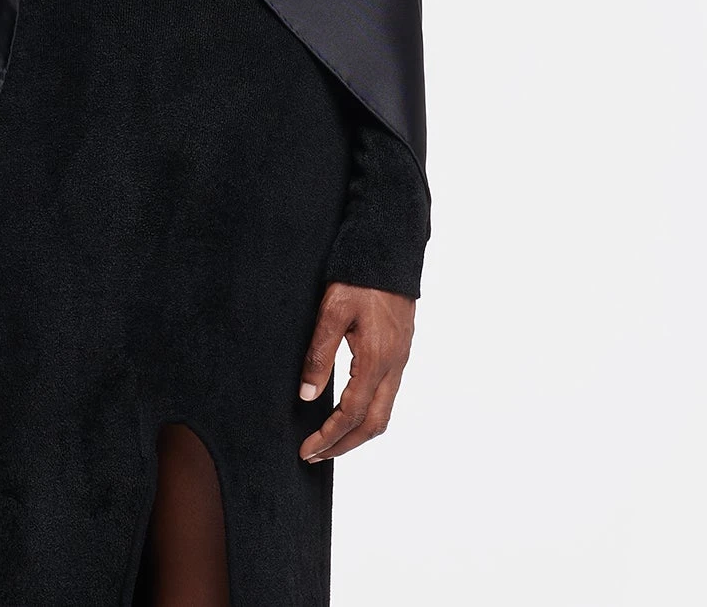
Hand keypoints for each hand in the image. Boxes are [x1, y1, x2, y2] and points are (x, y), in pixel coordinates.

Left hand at [297, 281, 414, 460]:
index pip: (352, 414)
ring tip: (329, 440)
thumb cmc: (358, 277)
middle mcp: (394, 366)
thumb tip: (306, 396)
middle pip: (374, 425)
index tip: (307, 450)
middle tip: (314, 455)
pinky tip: (349, 410)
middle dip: (344, 445)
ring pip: (384, 413)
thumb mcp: (332, 310)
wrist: (389, 251)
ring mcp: (400, 360)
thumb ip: (319, 354)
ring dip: (357, 433)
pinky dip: (368, 414)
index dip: (328, 437)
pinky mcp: (400, 352)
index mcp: (376, 359)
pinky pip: (387, 396)